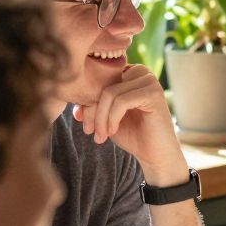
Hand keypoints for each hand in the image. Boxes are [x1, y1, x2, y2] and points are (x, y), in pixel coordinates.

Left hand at [72, 64, 187, 186]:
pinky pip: (121, 101)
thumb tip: (70, 92)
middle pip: (102, 84)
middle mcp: (140, 71)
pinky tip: (112, 131)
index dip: (86, 99)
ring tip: (100, 135)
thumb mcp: (105, 115)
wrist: (154, 155)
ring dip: (100, 118)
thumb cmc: (131, 134)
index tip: (80, 120)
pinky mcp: (154, 93)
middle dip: (91, 110)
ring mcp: (149, 80)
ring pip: (109, 93)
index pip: (98, 78)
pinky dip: (112, 118)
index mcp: (128, 72)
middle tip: (90, 131)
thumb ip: (92, 100)